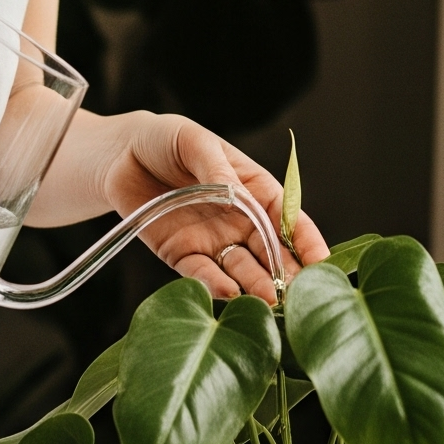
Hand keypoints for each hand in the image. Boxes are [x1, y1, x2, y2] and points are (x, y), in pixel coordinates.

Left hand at [97, 111, 329, 303]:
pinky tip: (228, 296)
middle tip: (299, 296)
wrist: (120, 155)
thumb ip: (216, 167)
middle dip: (287, 274)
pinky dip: (215, 287)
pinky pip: (202, 275)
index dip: (306, 238)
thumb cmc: (165, 140)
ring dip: (256, 287)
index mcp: (252, 187)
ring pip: (242, 270)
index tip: (322, 261)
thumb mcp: (194, 141)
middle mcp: (238, 219)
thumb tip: (235, 192)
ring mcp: (212, 240)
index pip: (286, 215)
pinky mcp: (181, 255)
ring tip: (268, 303)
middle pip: (270, 251)